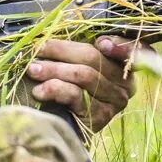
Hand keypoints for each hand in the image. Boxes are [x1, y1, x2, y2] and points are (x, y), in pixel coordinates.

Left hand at [25, 36, 139, 133]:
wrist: (65, 126)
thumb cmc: (71, 88)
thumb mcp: (78, 65)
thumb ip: (77, 50)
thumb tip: (52, 36)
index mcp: (124, 66)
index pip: (128, 50)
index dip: (118, 45)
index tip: (100, 42)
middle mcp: (125, 85)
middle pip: (94, 58)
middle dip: (61, 51)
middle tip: (38, 50)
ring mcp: (114, 102)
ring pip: (83, 75)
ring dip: (54, 70)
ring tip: (33, 70)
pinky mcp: (99, 117)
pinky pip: (76, 95)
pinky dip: (54, 89)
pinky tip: (40, 91)